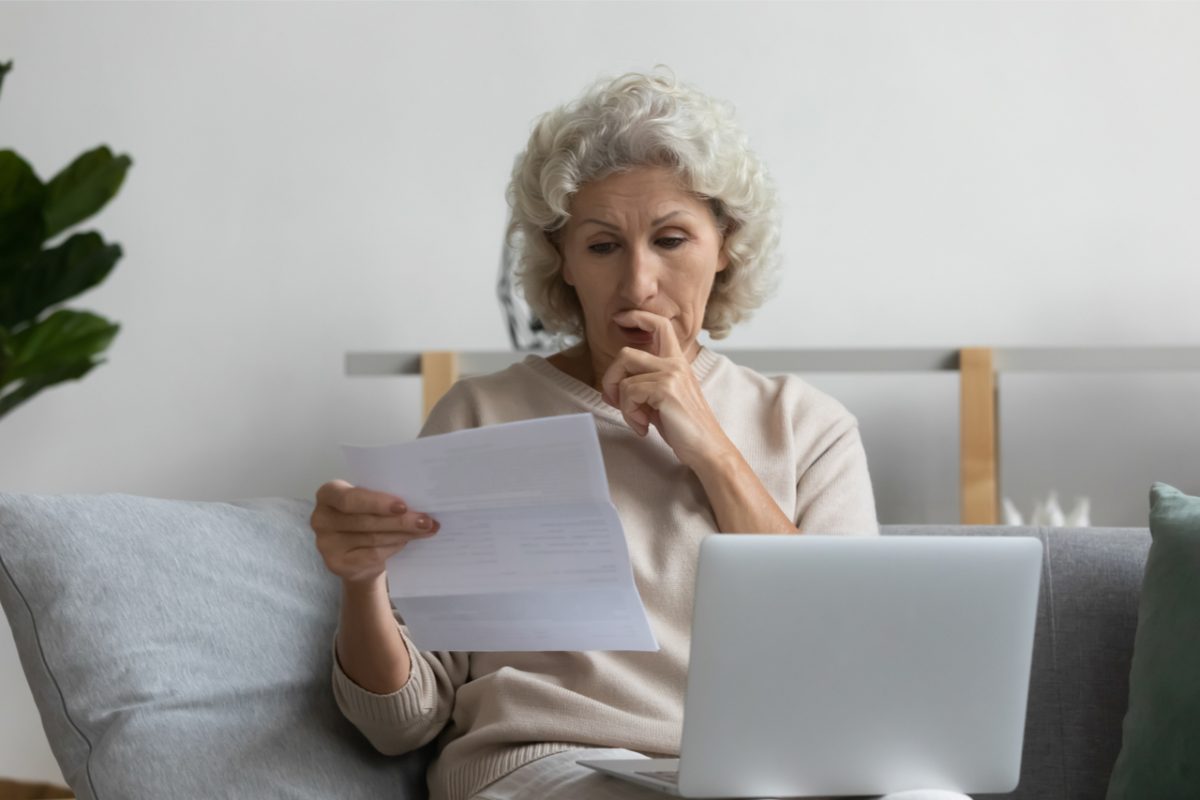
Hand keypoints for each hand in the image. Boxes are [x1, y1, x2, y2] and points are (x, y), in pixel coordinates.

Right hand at [311, 479, 439, 585]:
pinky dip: (394, 547)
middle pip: (365, 520)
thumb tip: (419, 502)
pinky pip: (372, 555)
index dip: (376, 503)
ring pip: (372, 538)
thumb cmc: (366, 518)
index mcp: (328, 494)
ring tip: (426, 529)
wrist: (358, 554)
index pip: (350, 498)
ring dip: (403, 533)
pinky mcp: (336, 564)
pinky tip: (408, 541)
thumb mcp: (369, 503)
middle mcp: (320, 518)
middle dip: (400, 521)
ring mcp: (325, 544)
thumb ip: (383, 500)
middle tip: (426, 520)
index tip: (403, 506)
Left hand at [599, 310, 732, 468]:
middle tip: (616, 402)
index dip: (637, 317)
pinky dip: (630, 414)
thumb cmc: (685, 429)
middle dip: (611, 379)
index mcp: (677, 362)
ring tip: (638, 420)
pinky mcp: (666, 389)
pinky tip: (644, 427)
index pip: (659, 325)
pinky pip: (629, 393)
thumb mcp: (660, 403)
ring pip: (624, 377)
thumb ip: (639, 390)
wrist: (708, 449)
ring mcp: (672, 374)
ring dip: (623, 404)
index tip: (621, 317)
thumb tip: (610, 390)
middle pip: (626, 353)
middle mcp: (675, 363)